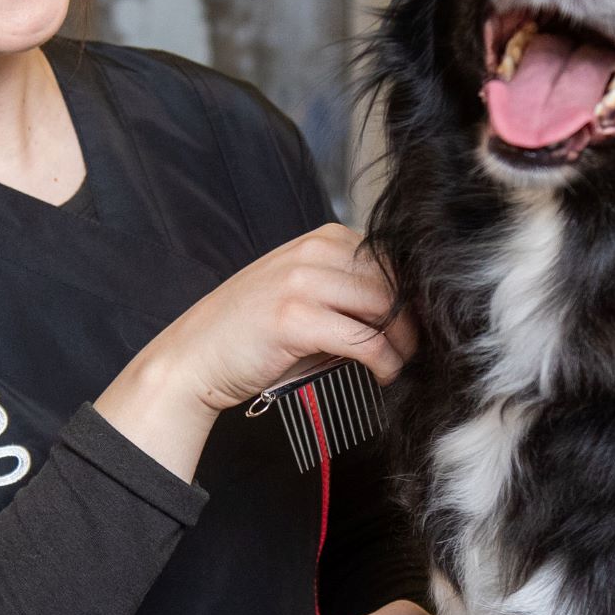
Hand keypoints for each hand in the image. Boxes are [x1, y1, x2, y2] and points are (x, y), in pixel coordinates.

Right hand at [95, 224, 414, 478]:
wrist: (194, 356)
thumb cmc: (249, 331)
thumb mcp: (299, 292)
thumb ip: (345, 289)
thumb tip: (406, 310)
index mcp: (318, 240)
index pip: (390, 258)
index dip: (411, 292)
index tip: (420, 322)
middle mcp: (311, 253)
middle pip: (393, 282)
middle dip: (413, 319)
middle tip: (417, 349)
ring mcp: (301, 283)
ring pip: (384, 308)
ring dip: (403, 343)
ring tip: (401, 363)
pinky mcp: (295, 319)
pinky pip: (363, 340)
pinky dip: (384, 361)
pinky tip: (383, 374)